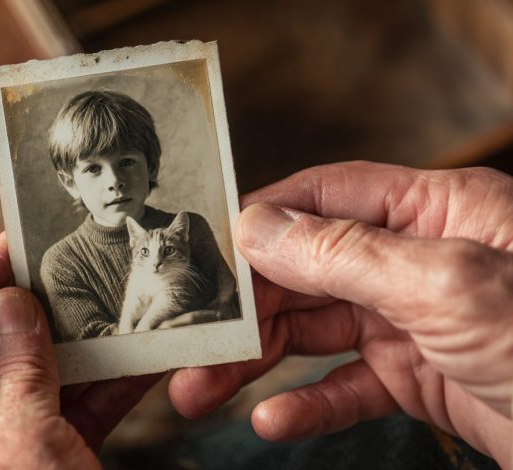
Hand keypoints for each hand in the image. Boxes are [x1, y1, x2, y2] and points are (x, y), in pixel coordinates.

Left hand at [0, 233, 159, 467]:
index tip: (21, 232)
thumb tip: (12, 304)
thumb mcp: (20, 445)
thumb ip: (18, 367)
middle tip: (84, 262)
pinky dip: (101, 389)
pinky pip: (65, 415)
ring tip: (120, 301)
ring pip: (37, 378)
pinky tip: (137, 358)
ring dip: (82, 345)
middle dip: (44, 307)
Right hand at [168, 162, 512, 464]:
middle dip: (245, 311)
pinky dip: (308, 403)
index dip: (260, 222)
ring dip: (258, 364)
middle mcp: (420, 259)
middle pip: (307, 272)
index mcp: (436, 211)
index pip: (325, 198)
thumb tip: (259, 227)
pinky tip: (273, 419)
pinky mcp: (421, 377)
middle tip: (190, 345)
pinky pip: (348, 385)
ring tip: (204, 392)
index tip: (202, 254)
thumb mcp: (451, 287)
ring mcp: (418, 321)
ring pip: (316, 332)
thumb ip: (347, 254)